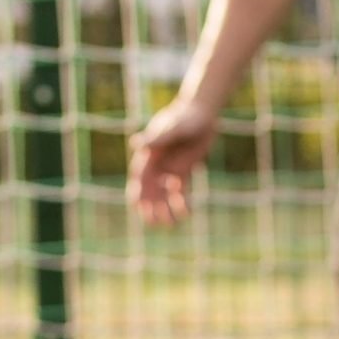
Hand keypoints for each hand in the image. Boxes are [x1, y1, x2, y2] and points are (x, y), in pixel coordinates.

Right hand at [128, 97, 220, 227]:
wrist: (202, 113)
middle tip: (154, 223)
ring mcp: (169, 169)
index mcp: (149, 155)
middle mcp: (157, 165)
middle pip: (151, 191)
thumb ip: (157, 138)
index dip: (138, 192)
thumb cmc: (185, 117)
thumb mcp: (172, 128)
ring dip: (166, 209)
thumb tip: (136, 144)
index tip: (137, 207)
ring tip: (171, 225)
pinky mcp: (183, 171)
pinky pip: (181, 190)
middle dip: (151, 207)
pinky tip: (187, 213)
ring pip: (164, 194)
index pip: (140, 178)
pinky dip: (182, 202)